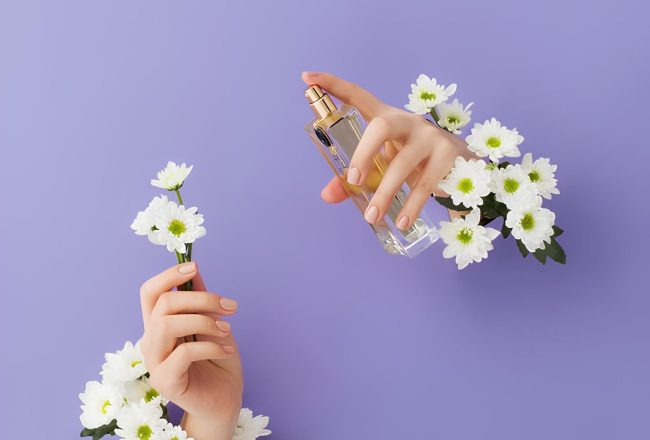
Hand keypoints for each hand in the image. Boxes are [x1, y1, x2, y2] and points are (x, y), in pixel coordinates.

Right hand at [139, 261, 241, 439]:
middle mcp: (151, 340)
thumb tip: (194, 268)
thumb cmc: (217, 362)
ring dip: (204, 321)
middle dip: (201, 298)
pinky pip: (183, 353)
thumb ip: (200, 300)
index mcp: (159, 324)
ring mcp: (154, 361)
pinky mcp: (164, 381)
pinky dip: (211, 346)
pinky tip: (226, 349)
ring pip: (167, 324)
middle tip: (230, 307)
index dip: (168, 275)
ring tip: (228, 329)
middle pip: (164, 304)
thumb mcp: (213, 324)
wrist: (224, 399)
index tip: (194, 266)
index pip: (150, 292)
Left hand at [302, 71, 473, 227]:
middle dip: (364, 153)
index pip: (358, 96)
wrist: (462, 167)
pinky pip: (424, 184)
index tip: (307, 78)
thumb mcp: (384, 167)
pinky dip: (411, 206)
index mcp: (386, 118)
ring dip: (385, 193)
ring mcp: (430, 136)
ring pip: (402, 164)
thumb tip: (327, 196)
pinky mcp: (448, 154)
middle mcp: (407, 121)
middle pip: (382, 127)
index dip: (333, 86)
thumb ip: (357, 179)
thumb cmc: (414, 162)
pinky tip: (401, 222)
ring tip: (373, 217)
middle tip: (354, 181)